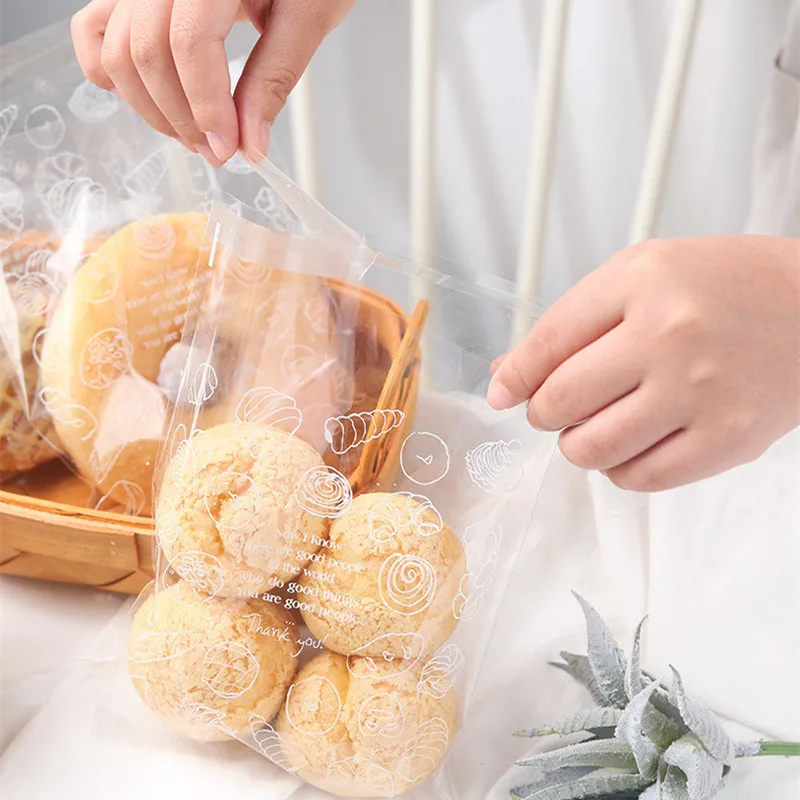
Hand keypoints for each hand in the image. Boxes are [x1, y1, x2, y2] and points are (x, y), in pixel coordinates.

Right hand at [71, 0, 354, 165]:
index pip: (188, 42)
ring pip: (116, 51)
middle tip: (218, 152)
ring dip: (152, 109)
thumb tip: (250, 144)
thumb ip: (275, 77)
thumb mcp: (307, 16)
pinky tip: (154, 100)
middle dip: (182, 118)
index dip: (205, 106)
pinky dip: (113, 75)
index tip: (229, 148)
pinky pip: (93, 32)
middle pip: (146, 52)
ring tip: (194, 134)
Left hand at [488, 236, 799, 490]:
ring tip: (592, 427)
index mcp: (643, 280)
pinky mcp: (729, 439)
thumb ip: (573, 323)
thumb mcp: (642, 275)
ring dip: (576, 445)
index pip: (549, 341)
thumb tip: (507, 374)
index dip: (516, 376)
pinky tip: (629, 445)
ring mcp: (702, 391)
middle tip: (554, 409)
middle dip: (543, 413)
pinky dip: (619, 469)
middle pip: (562, 401)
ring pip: (593, 449)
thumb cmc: (724, 287)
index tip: (502, 393)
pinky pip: (641, 478)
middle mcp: (670, 334)